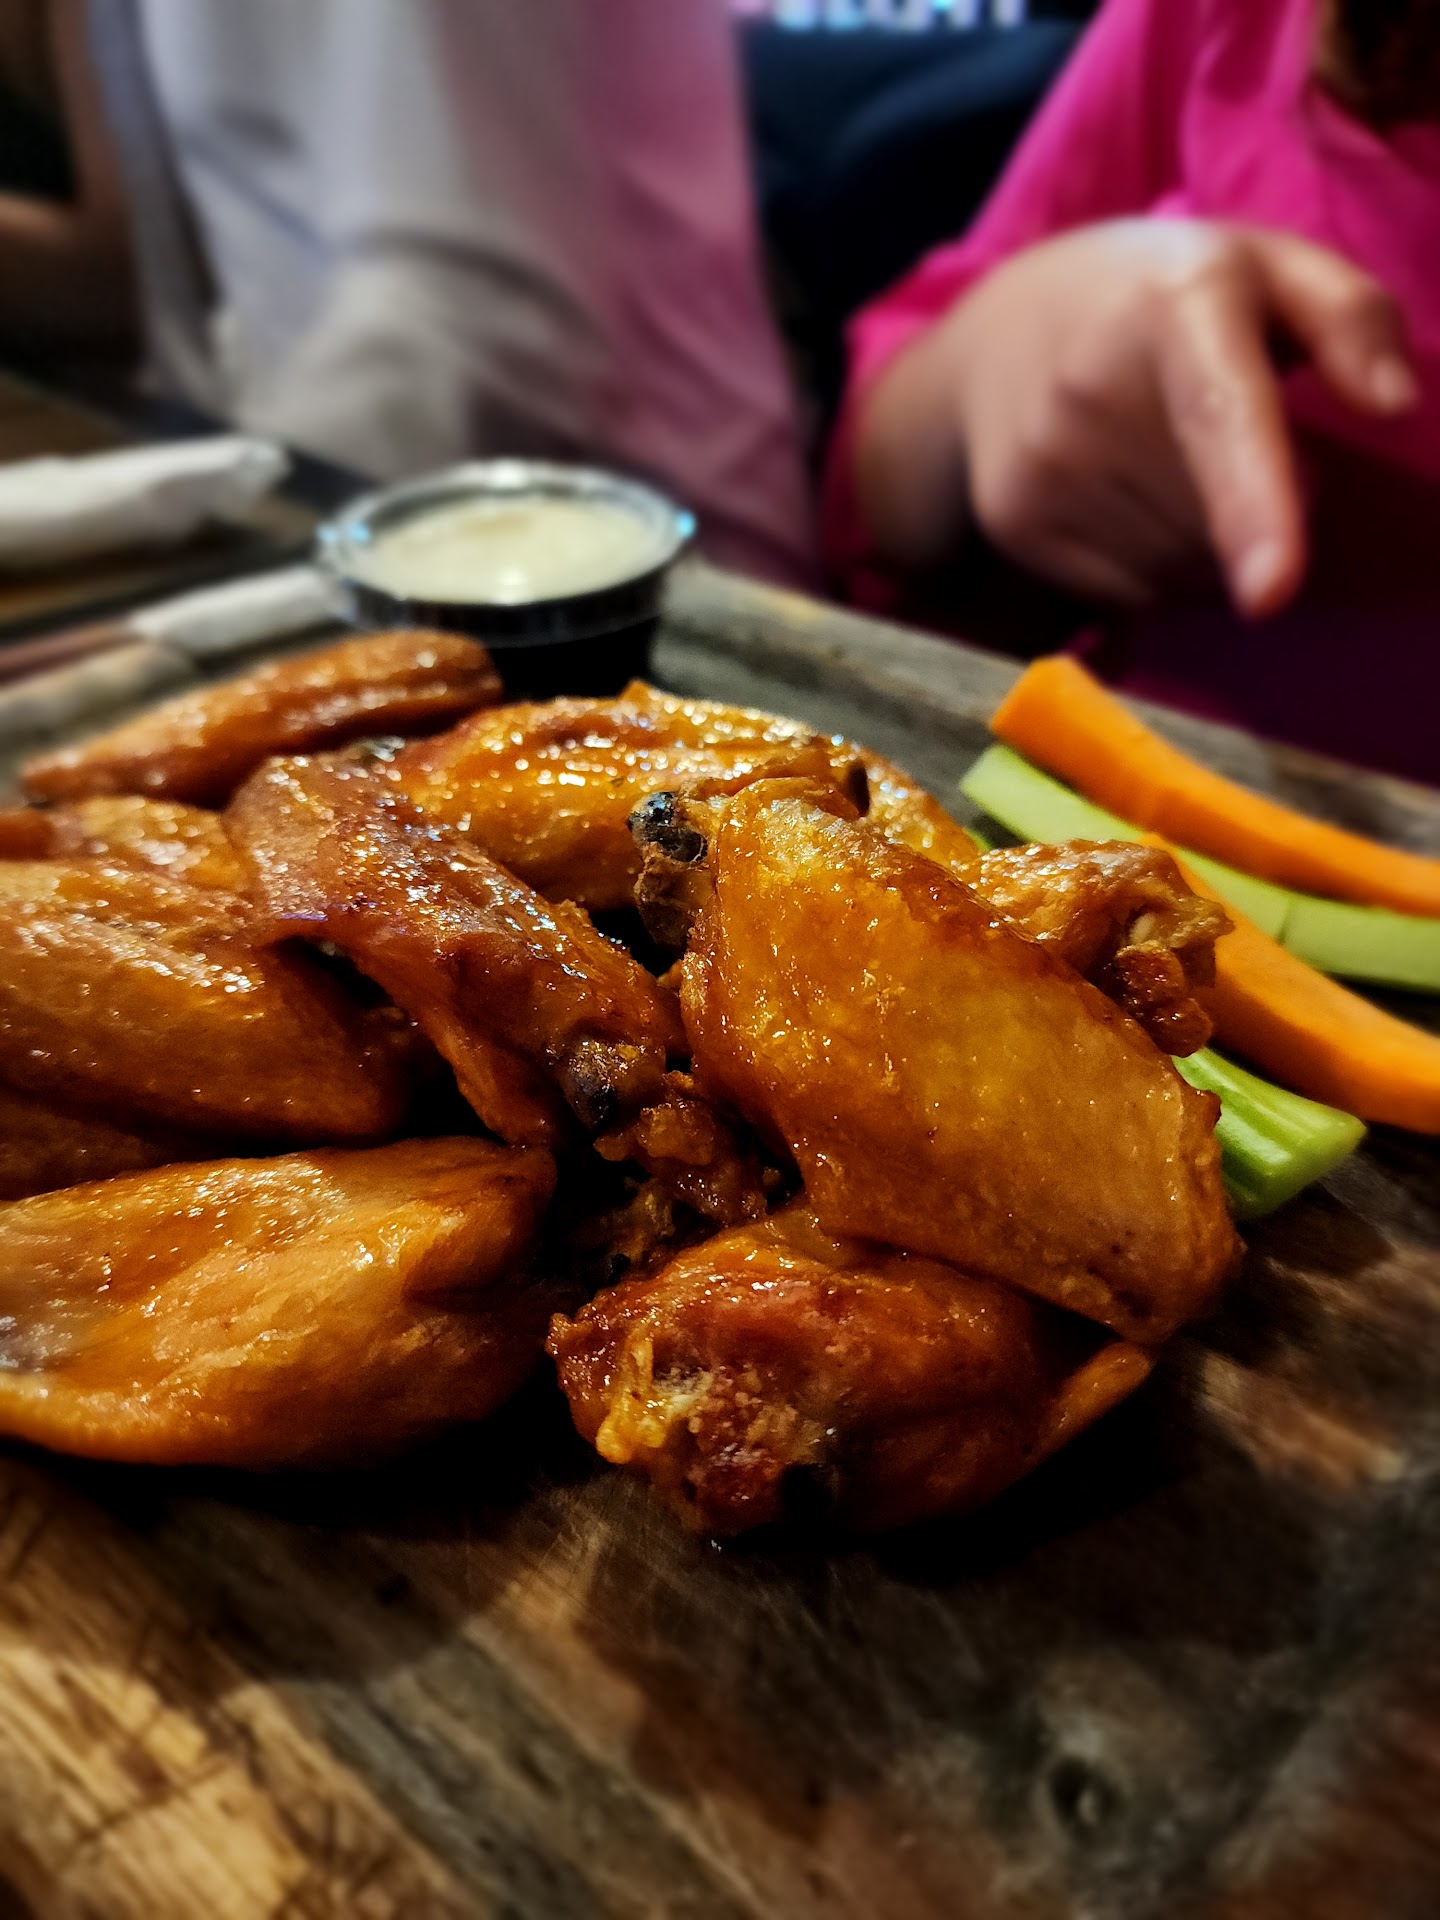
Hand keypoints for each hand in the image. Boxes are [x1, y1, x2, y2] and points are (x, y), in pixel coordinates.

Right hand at [855, 219, 1416, 616]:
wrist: (998, 330)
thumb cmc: (1163, 302)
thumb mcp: (1269, 268)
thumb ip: (1351, 319)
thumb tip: (1393, 404)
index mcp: (1175, 305)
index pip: (1220, 417)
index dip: (1253, 506)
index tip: (1272, 592)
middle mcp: (1089, 388)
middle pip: (1215, 520)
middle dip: (1255, 511)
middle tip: (1226, 443)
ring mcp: (1040, 464)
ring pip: (1177, 568)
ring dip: (1206, 547)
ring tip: (1172, 469)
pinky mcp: (1012, 523)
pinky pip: (1130, 592)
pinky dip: (1156, 569)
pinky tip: (1134, 504)